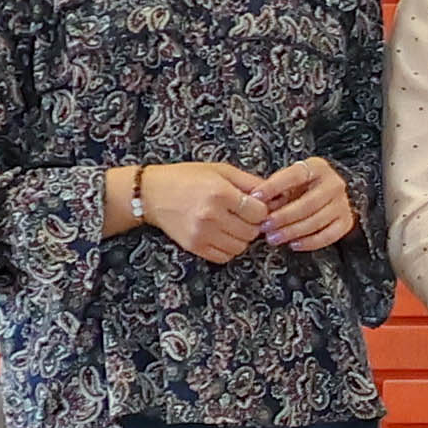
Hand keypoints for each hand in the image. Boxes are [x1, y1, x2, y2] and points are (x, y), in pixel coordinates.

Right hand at [130, 160, 271, 262]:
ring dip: (242, 238)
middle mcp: (211, 215)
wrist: (152, 194)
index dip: (261, 210)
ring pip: (241, 247)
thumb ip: (249, 182)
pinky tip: (222, 234)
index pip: (259, 212)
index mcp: (220, 193)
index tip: (254, 206)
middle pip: (252, 232)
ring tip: (231, 224)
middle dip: (253, 224)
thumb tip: (275, 193)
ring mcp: (202, 233)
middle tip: (243, 215)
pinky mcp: (194, 246)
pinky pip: (225, 256)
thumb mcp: (220, 170)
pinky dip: (229, 248)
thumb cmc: (186, 178)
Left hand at [251, 156, 357, 253]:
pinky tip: (293, 244)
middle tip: (264, 225)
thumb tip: (255, 203)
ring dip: (292, 231)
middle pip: (308, 203)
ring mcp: (342, 203)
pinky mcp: (345, 221)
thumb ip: (274, 190)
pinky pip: (329, 235)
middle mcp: (334, 183)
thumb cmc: (301, 189)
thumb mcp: (288, 182)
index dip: (274, 186)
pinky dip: (310, 242)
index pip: (295, 175)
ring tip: (274, 237)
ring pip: (317, 221)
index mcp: (317, 167)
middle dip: (283, 216)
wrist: (326, 196)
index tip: (256, 197)